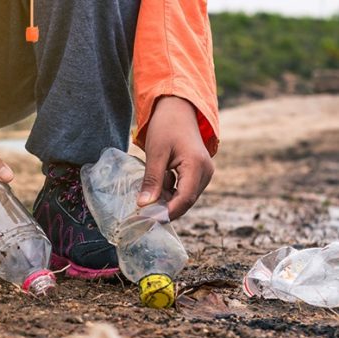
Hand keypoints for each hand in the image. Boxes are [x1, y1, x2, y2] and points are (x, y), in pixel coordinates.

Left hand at [138, 96, 213, 219]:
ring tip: (147, 193)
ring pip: (183, 197)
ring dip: (165, 199)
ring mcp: (204, 174)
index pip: (184, 199)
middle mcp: (206, 173)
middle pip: (185, 201)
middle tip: (141, 214)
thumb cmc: (166, 126)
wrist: (178, 109)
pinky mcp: (198, 173)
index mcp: (197, 166)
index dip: (166, 213)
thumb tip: (144, 205)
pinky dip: (168, 191)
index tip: (146, 220)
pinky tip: (156, 183)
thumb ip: (152, 180)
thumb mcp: (156, 153)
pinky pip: (183, 190)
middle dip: (164, 209)